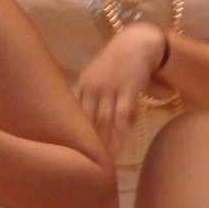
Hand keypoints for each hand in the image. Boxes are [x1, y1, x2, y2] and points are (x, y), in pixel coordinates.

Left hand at [74, 22, 166, 154]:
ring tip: (105, 162)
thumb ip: (89, 94)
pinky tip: (121, 146)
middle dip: (86, 143)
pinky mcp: (126, 89)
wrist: (138, 43)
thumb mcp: (97, 75)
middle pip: (86, 121)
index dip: (71, 133)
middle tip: (87, 164)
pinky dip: (121, 132)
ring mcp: (109, 88)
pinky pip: (122, 115)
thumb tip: (85, 118)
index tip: (70, 152)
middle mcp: (91, 88)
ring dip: (105, 142)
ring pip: (103, 121)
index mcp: (81, 85)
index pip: (72, 114)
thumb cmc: (118, 61)